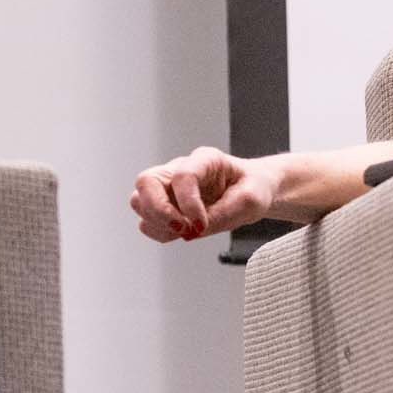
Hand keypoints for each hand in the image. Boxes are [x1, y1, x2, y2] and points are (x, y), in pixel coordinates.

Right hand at [130, 146, 277, 242]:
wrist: (251, 193)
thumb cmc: (252, 189)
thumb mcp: (251, 201)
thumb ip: (224, 214)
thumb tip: (193, 230)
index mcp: (204, 159)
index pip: (182, 175)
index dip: (188, 203)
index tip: (201, 224)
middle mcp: (178, 170)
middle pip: (146, 182)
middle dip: (159, 211)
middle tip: (183, 229)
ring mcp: (168, 188)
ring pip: (139, 202)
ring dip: (158, 223)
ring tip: (186, 231)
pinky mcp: (165, 207)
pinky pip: (148, 222)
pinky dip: (161, 232)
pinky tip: (183, 233)